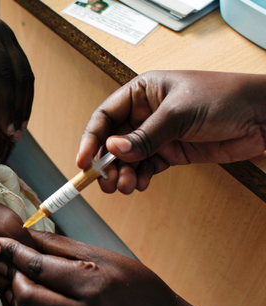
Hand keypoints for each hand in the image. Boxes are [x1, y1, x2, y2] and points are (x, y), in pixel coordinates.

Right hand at [0, 0, 34, 139]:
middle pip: (18, 77)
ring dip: (5, 101)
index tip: (22, 126)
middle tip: (13, 133)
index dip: (25, 103)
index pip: (25, 76)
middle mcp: (2, 34)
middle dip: (17, 108)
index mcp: (7, 41)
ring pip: (3, 70)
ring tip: (3, 124)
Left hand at [0, 231, 210, 305]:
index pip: (38, 267)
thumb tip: (25, 235)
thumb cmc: (135, 285)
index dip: (12, 253)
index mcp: (91, 283)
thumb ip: (60, 248)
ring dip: (20, 298)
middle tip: (15, 267)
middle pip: (28, 297)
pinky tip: (36, 300)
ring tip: (24, 282)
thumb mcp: (102, 257)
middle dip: (15, 279)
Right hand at [77, 70, 265, 193]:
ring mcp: (157, 134)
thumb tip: (114, 150)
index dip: (91, 139)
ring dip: (121, 174)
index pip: (105, 116)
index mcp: (142, 92)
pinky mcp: (171, 152)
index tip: (84, 161)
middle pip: (111, 141)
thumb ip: (145, 135)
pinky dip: (138, 178)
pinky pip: (145, 167)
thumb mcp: (179, 113)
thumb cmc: (225, 98)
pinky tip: (139, 184)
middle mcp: (145, 113)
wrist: (264, 116)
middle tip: (105, 182)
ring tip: (125, 187)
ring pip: (127, 158)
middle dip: (105, 163)